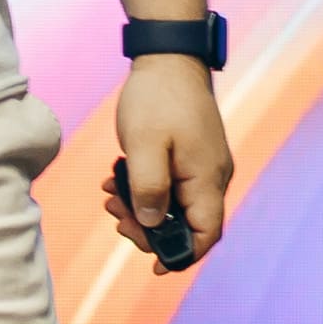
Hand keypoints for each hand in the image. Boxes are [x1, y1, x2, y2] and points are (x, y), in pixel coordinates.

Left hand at [101, 55, 234, 267]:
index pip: (205, 235)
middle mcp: (212, 177)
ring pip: (177, 204)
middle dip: (150, 228)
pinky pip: (174, 184)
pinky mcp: (193, 155)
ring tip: (110, 196)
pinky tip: (119, 180)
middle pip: (188, 224)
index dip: (182, 256)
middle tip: (114, 214)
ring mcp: (204, 165)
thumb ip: (149, 187)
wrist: (170, 57)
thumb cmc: (158, 98)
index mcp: (207, 179)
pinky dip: (148, 188)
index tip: (154, 266)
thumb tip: (152, 224)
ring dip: (144, 207)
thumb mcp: (144, 144)